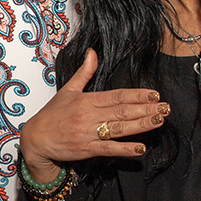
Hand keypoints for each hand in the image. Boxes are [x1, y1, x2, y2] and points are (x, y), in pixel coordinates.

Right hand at [20, 48, 168, 182]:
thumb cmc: (52, 115)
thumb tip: (92, 52)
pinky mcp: (86, 149)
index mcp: (86, 100)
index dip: (137, 95)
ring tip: (159, 121)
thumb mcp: (67, 90)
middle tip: (165, 107)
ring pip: (119, 128)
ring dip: (141, 125)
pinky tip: (140, 148)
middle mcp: (88, 115)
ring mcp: (88, 132)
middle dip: (146, 109)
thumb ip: (84, 72)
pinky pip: (108, 148)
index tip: (154, 94)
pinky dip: (124, 149)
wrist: (36, 138)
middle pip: (122, 111)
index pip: (117, 95)